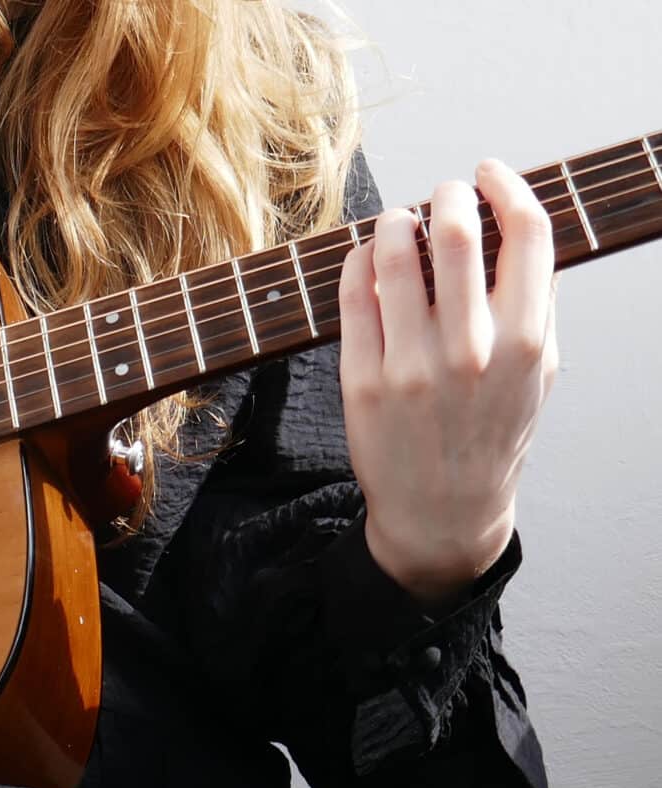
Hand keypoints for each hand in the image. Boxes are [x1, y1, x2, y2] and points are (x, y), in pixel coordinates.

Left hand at [337, 159, 557, 606]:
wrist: (444, 510)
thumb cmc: (493, 433)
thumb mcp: (537, 375)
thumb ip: (537, 305)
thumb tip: (522, 229)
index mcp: (526, 344)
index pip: (528, 236)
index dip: (507, 187)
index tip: (490, 174)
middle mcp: (470, 351)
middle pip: (456, 232)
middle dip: (447, 194)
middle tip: (441, 191)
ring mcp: (410, 366)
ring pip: (393, 255)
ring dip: (394, 221)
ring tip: (399, 221)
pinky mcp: (361, 379)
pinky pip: (353, 296)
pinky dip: (359, 260)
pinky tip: (367, 256)